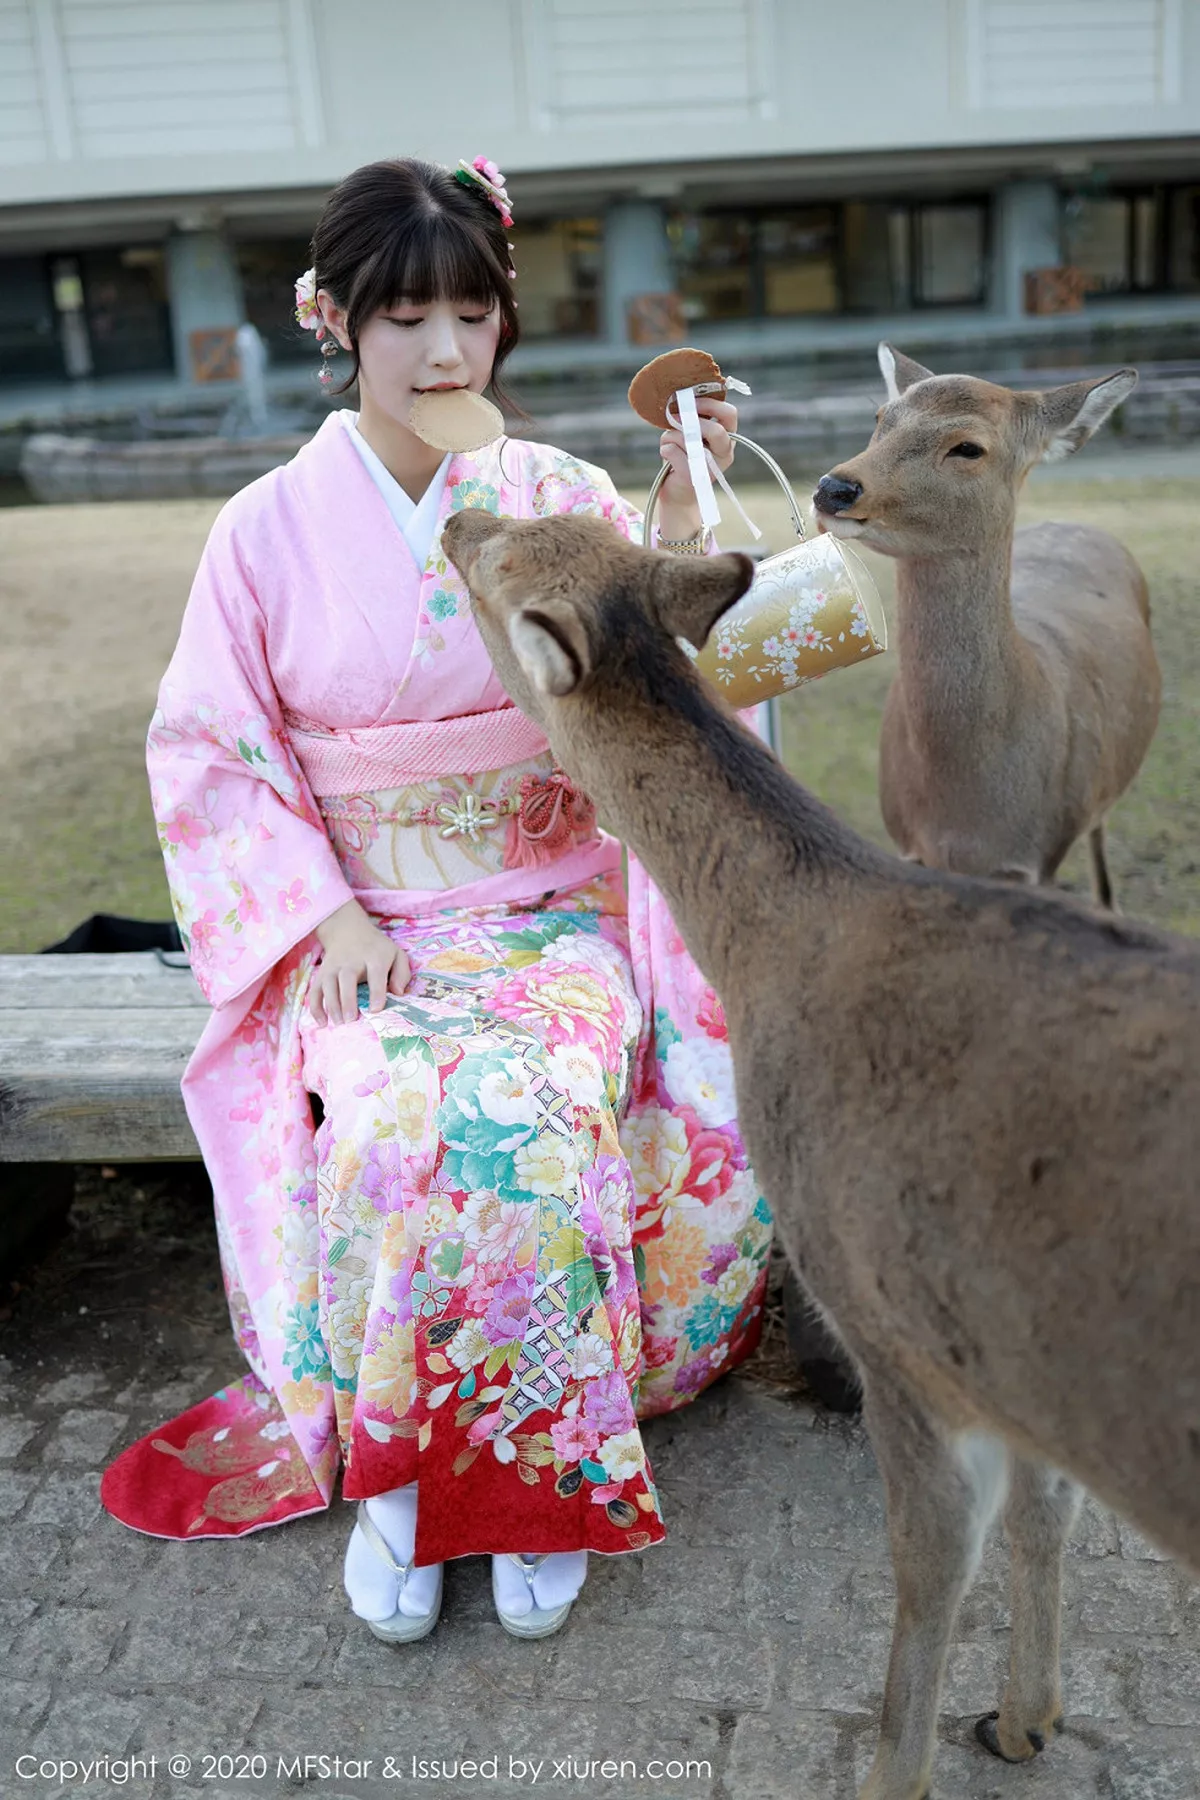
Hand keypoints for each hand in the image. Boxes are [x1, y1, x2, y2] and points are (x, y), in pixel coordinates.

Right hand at [311, 899, 409, 1025]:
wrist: (348, 930)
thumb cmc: (377, 949)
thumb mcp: (396, 954)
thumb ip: (402, 973)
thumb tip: (398, 993)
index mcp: (374, 956)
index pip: (376, 973)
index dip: (376, 992)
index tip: (375, 1009)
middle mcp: (351, 961)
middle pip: (347, 978)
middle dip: (348, 1000)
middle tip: (351, 1020)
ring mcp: (334, 966)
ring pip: (328, 985)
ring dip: (331, 1005)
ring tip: (339, 1023)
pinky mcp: (322, 973)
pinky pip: (315, 990)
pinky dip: (316, 1007)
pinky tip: (323, 1022)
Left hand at [656, 397, 737, 542]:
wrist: (676, 492)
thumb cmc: (683, 457)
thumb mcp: (690, 434)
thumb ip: (690, 419)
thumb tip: (679, 403)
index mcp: (727, 439)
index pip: (730, 414)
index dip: (711, 404)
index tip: (692, 402)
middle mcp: (724, 454)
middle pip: (716, 429)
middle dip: (691, 421)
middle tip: (674, 419)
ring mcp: (711, 468)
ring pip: (689, 439)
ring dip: (671, 436)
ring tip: (668, 443)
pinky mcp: (693, 478)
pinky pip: (673, 451)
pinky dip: (665, 449)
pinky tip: (666, 455)